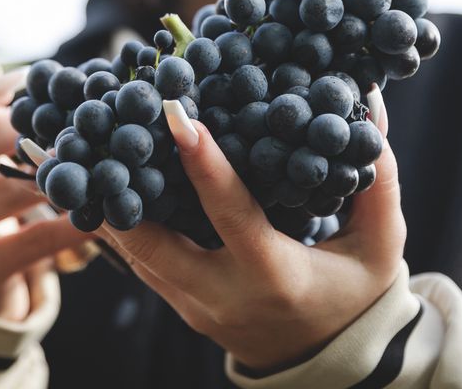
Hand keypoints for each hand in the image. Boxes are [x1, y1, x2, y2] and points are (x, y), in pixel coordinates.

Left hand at [96, 85, 403, 371]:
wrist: (327, 361)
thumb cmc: (356, 292)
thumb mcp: (381, 244)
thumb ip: (378, 177)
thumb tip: (368, 101)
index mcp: (275, 275)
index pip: (231, 215)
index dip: (203, 165)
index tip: (175, 114)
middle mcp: (223, 293)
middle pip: (150, 244)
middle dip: (117, 190)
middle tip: (96, 131)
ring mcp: (192, 304)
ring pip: (132, 252)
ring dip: (105, 200)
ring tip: (80, 145)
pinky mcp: (177, 303)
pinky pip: (137, 258)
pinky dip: (116, 217)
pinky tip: (98, 177)